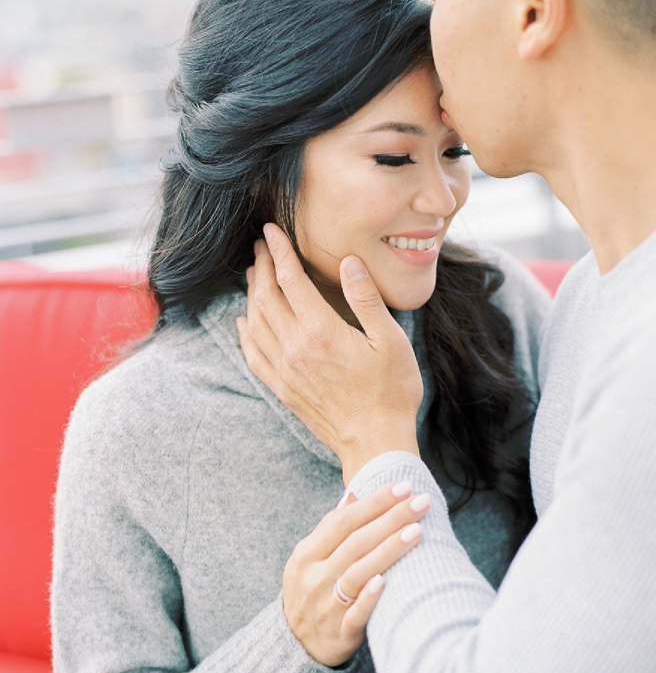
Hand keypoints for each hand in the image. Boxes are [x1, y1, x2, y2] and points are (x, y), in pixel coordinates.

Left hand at [238, 223, 421, 481]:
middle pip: (267, 296)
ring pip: (257, 321)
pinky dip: (246, 332)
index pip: (291, 280)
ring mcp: (285, 370)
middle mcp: (295, 347)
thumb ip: (366, 299)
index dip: (280, 252)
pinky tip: (246, 322)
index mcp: (321, 330)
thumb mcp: (390, 340)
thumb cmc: (391, 391)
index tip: (272, 230)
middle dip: (262, 265)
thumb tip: (349, 262)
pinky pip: (253, 354)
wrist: (375, 442)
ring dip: (253, 293)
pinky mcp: (283, 388)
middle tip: (261, 245)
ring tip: (254, 273)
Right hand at [283, 479, 431, 666]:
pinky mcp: (340, 633)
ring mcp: (326, 606)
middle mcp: (315, 578)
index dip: (374, 502)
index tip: (404, 486)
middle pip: (356, 543)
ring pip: (358, 573)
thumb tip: (354, 495)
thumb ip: (331, 528)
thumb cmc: (311, 591)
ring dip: (388, 550)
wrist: (294, 647)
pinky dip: (370, 597)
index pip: (343, 521)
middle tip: (422, 501)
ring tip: (417, 530)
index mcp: (306, 555)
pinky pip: (356, 614)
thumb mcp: (309, 559)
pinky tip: (387, 579)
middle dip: (391, 518)